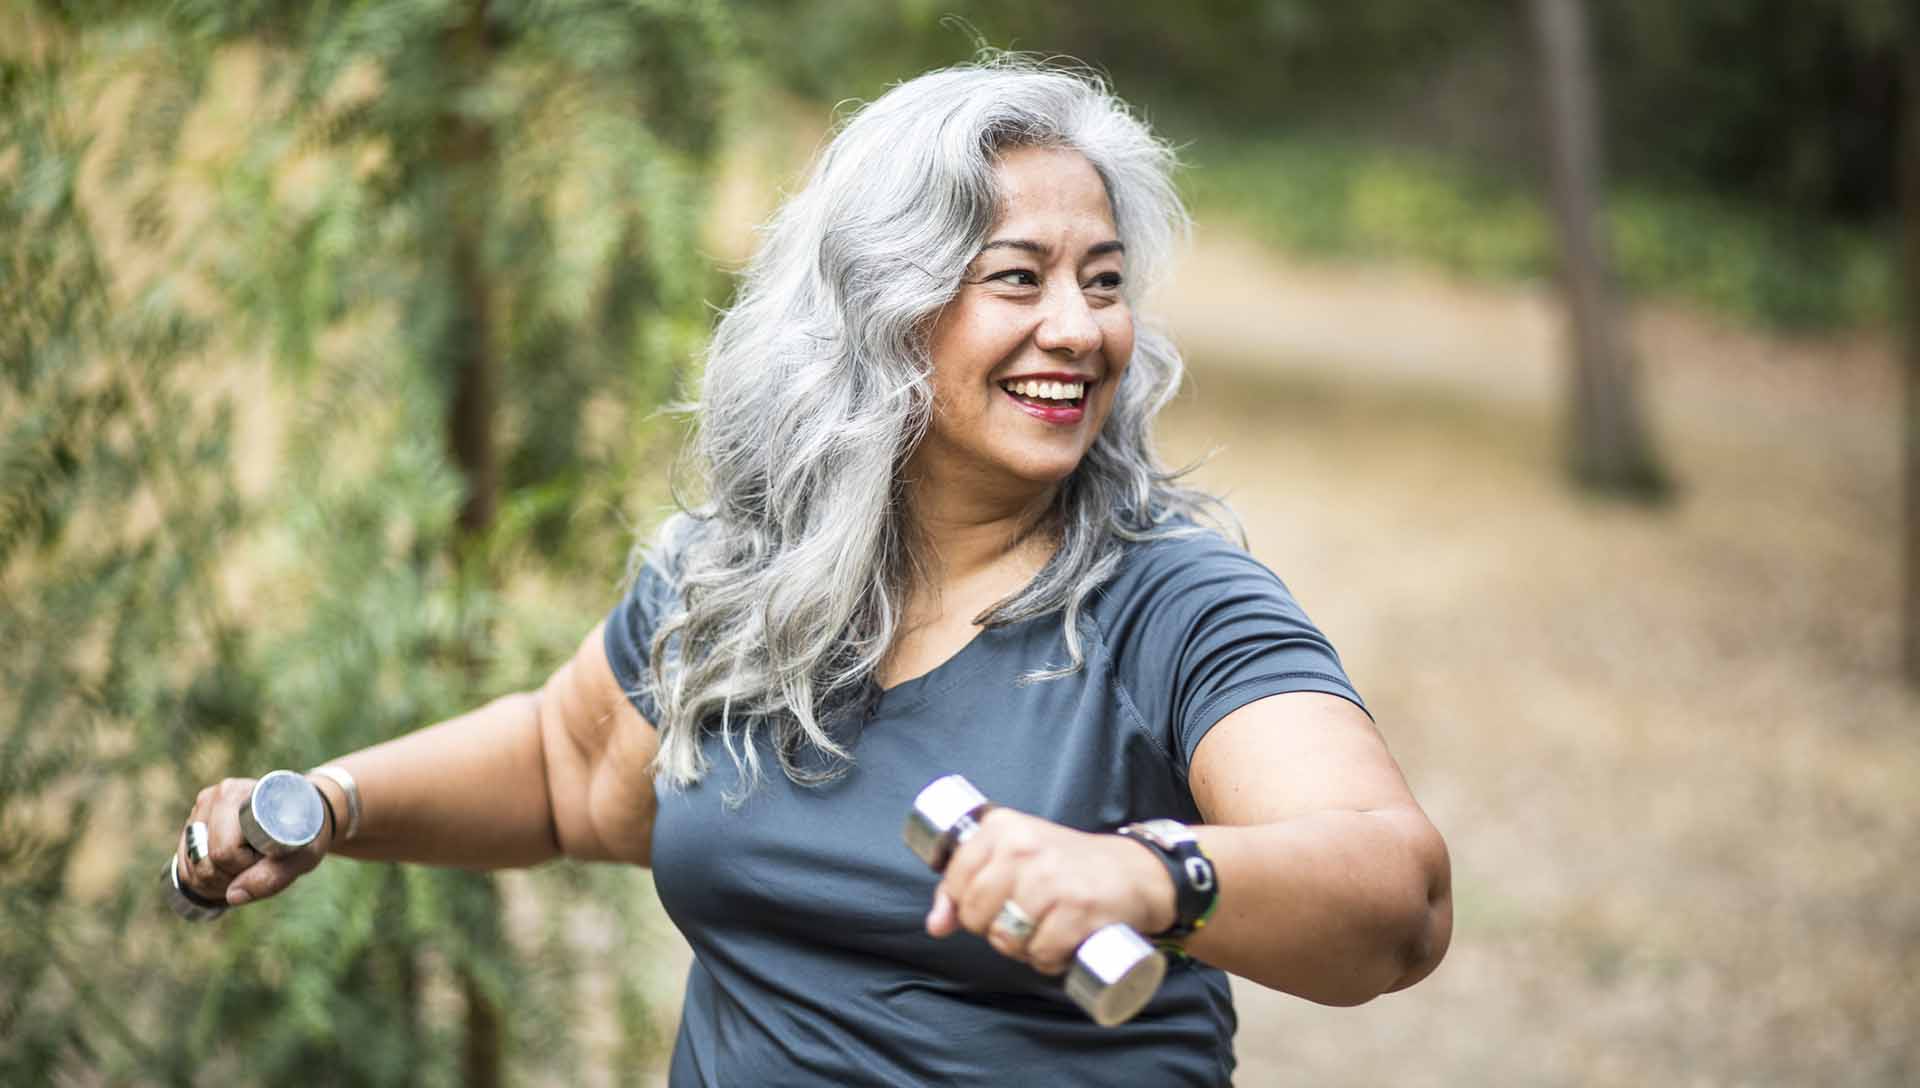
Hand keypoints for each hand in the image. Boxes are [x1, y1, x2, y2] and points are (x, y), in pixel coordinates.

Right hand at [174, 777, 330, 907]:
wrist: (304, 813)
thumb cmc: (306, 833)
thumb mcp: (302, 856)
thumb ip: (273, 877)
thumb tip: (232, 896)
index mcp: (244, 796)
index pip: (224, 850)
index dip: (243, 867)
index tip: (266, 860)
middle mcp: (217, 796)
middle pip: (205, 859)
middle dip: (229, 876)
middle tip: (257, 866)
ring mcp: (202, 810)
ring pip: (192, 866)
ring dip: (215, 881)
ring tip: (245, 868)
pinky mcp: (194, 824)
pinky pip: (185, 866)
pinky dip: (202, 879)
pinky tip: (227, 872)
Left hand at [925, 808, 1175, 974]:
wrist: (1132, 871)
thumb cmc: (1065, 865)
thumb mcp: (1013, 857)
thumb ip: (967, 884)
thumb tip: (935, 926)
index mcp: (1001, 828)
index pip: (955, 880)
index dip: (965, 903)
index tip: (991, 903)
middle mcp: (1022, 848)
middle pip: (975, 914)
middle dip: (992, 929)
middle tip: (1021, 920)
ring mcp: (1050, 879)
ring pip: (1006, 938)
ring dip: (1023, 948)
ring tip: (1042, 931)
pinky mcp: (1077, 909)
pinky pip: (1040, 954)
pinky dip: (1049, 960)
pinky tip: (1062, 944)